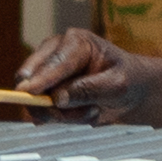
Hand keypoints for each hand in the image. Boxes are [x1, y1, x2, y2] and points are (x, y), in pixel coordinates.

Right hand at [22, 28, 161, 123]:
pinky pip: (41, 112)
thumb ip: (88, 90)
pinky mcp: (44, 92)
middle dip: (53, 103)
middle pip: (33, 79)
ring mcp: (46, 72)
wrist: (130, 90)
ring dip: (64, 114)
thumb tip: (57, 99)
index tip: (31, 92)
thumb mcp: (117, 84)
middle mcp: (54, 52)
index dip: (42, 78)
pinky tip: (84, 113)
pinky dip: (62, 118)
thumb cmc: (126, 79)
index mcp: (75, 42)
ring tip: (93, 110)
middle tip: (88, 112)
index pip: (55, 62)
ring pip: (35, 100)